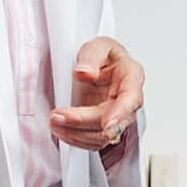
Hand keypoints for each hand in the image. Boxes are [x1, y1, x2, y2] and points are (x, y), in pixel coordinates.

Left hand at [49, 36, 143, 152]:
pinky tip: (62, 131)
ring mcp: (117, 115)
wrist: (100, 64)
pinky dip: (76, 139)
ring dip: (77, 134)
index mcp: (132, 76)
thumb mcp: (98, 46)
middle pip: (111, 121)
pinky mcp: (104, 125)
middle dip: (83, 122)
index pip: (131, 99)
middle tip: (58, 117)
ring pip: (102, 136)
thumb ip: (91, 57)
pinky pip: (94, 140)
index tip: (106, 125)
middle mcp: (128, 100)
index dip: (119, 114)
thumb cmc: (104, 55)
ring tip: (55, 123)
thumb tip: (83, 72)